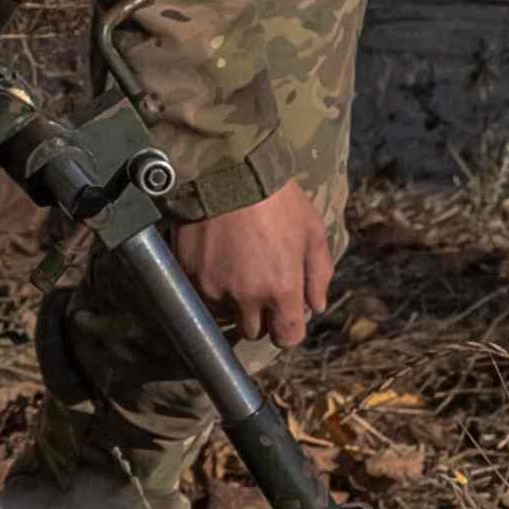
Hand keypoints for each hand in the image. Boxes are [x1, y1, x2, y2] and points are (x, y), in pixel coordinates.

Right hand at [172, 178, 336, 349]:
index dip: (288, 329)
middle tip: (261, 287)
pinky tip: (217, 261)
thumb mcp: (313, 231)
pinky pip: (200, 295)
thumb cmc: (278, 200)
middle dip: (260, 316)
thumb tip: (316, 306)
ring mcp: (213, 287)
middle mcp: (246, 297)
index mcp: (281, 289)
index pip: (287, 338)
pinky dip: (210, 285)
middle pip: (253, 331)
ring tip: (237, 272)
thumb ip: (319, 274)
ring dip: (233, 303)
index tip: (286, 316)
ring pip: (224, 315)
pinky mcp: (189, 274)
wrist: (229, 171)